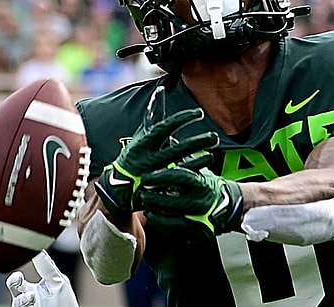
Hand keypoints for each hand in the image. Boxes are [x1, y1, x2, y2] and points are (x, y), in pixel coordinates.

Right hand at [7, 250, 107, 306]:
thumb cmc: (64, 304)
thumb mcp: (58, 282)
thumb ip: (47, 267)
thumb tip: (38, 247)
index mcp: (29, 292)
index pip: (15, 284)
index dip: (14, 280)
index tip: (18, 276)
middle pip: (15, 300)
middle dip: (19, 298)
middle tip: (28, 292)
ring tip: (33, 301)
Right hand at [95, 86, 218, 217]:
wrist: (119, 187)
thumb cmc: (133, 155)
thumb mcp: (140, 135)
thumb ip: (153, 116)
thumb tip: (161, 91)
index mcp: (141, 144)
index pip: (163, 129)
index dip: (181, 120)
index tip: (198, 113)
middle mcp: (147, 160)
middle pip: (176, 150)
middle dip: (196, 143)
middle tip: (214, 136)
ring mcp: (155, 176)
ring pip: (181, 167)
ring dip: (199, 159)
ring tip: (213, 149)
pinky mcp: (160, 188)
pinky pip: (181, 179)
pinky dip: (195, 170)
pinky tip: (207, 162)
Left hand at [138, 167, 242, 240]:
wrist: (230, 207)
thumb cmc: (212, 187)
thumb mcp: (201, 172)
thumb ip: (184, 162)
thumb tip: (168, 143)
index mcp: (202, 184)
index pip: (178, 177)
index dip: (160, 176)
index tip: (147, 176)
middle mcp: (200, 202)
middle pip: (170, 200)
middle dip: (153, 197)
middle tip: (141, 193)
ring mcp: (198, 219)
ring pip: (170, 218)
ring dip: (155, 212)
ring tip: (146, 206)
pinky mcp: (197, 232)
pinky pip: (175, 230)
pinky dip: (162, 224)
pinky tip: (155, 217)